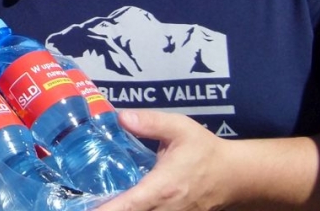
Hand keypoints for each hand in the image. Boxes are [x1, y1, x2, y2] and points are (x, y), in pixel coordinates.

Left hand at [94, 110, 232, 210]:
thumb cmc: (205, 150)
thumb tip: (120, 117)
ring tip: (98, 202)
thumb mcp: (179, 128)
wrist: (236, 175)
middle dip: (107, 210)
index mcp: (162, 188)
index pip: (129, 206)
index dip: (107, 210)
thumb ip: (150, 122)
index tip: (88, 208)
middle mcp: (166, 209)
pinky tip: (119, 203)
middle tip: (83, 201)